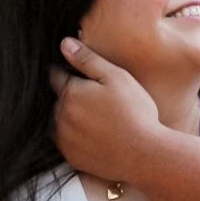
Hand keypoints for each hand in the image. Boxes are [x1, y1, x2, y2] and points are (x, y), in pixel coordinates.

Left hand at [50, 38, 162, 180]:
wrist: (144, 155)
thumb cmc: (134, 112)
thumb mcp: (116, 77)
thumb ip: (87, 59)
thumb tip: (64, 44)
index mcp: (70, 93)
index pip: (55, 75)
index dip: (66, 72)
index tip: (78, 75)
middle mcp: (60, 116)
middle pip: (57, 99)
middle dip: (69, 96)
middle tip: (94, 99)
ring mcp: (64, 139)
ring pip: (58, 121)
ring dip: (69, 117)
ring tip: (94, 119)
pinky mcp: (71, 157)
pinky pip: (65, 142)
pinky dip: (74, 137)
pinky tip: (94, 136)